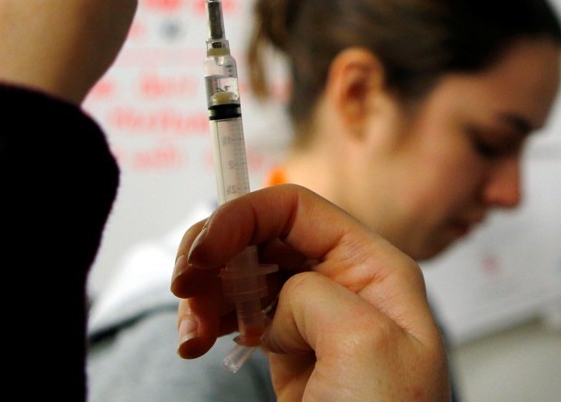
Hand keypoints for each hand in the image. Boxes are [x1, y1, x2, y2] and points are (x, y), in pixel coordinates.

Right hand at [171, 185, 450, 400]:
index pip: (297, 210)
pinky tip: (195, 345)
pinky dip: (205, 319)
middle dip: (215, 252)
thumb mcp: (367, 345)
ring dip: (203, 290)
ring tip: (191, 334)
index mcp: (374, 270)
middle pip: (261, 234)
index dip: (243, 216)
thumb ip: (318, 293)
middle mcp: (343, 284)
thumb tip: (279, 299)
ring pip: (241, 271)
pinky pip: (235, 312)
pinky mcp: (286, 351)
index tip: (204, 252)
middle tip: (186, 286)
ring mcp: (311, 318)